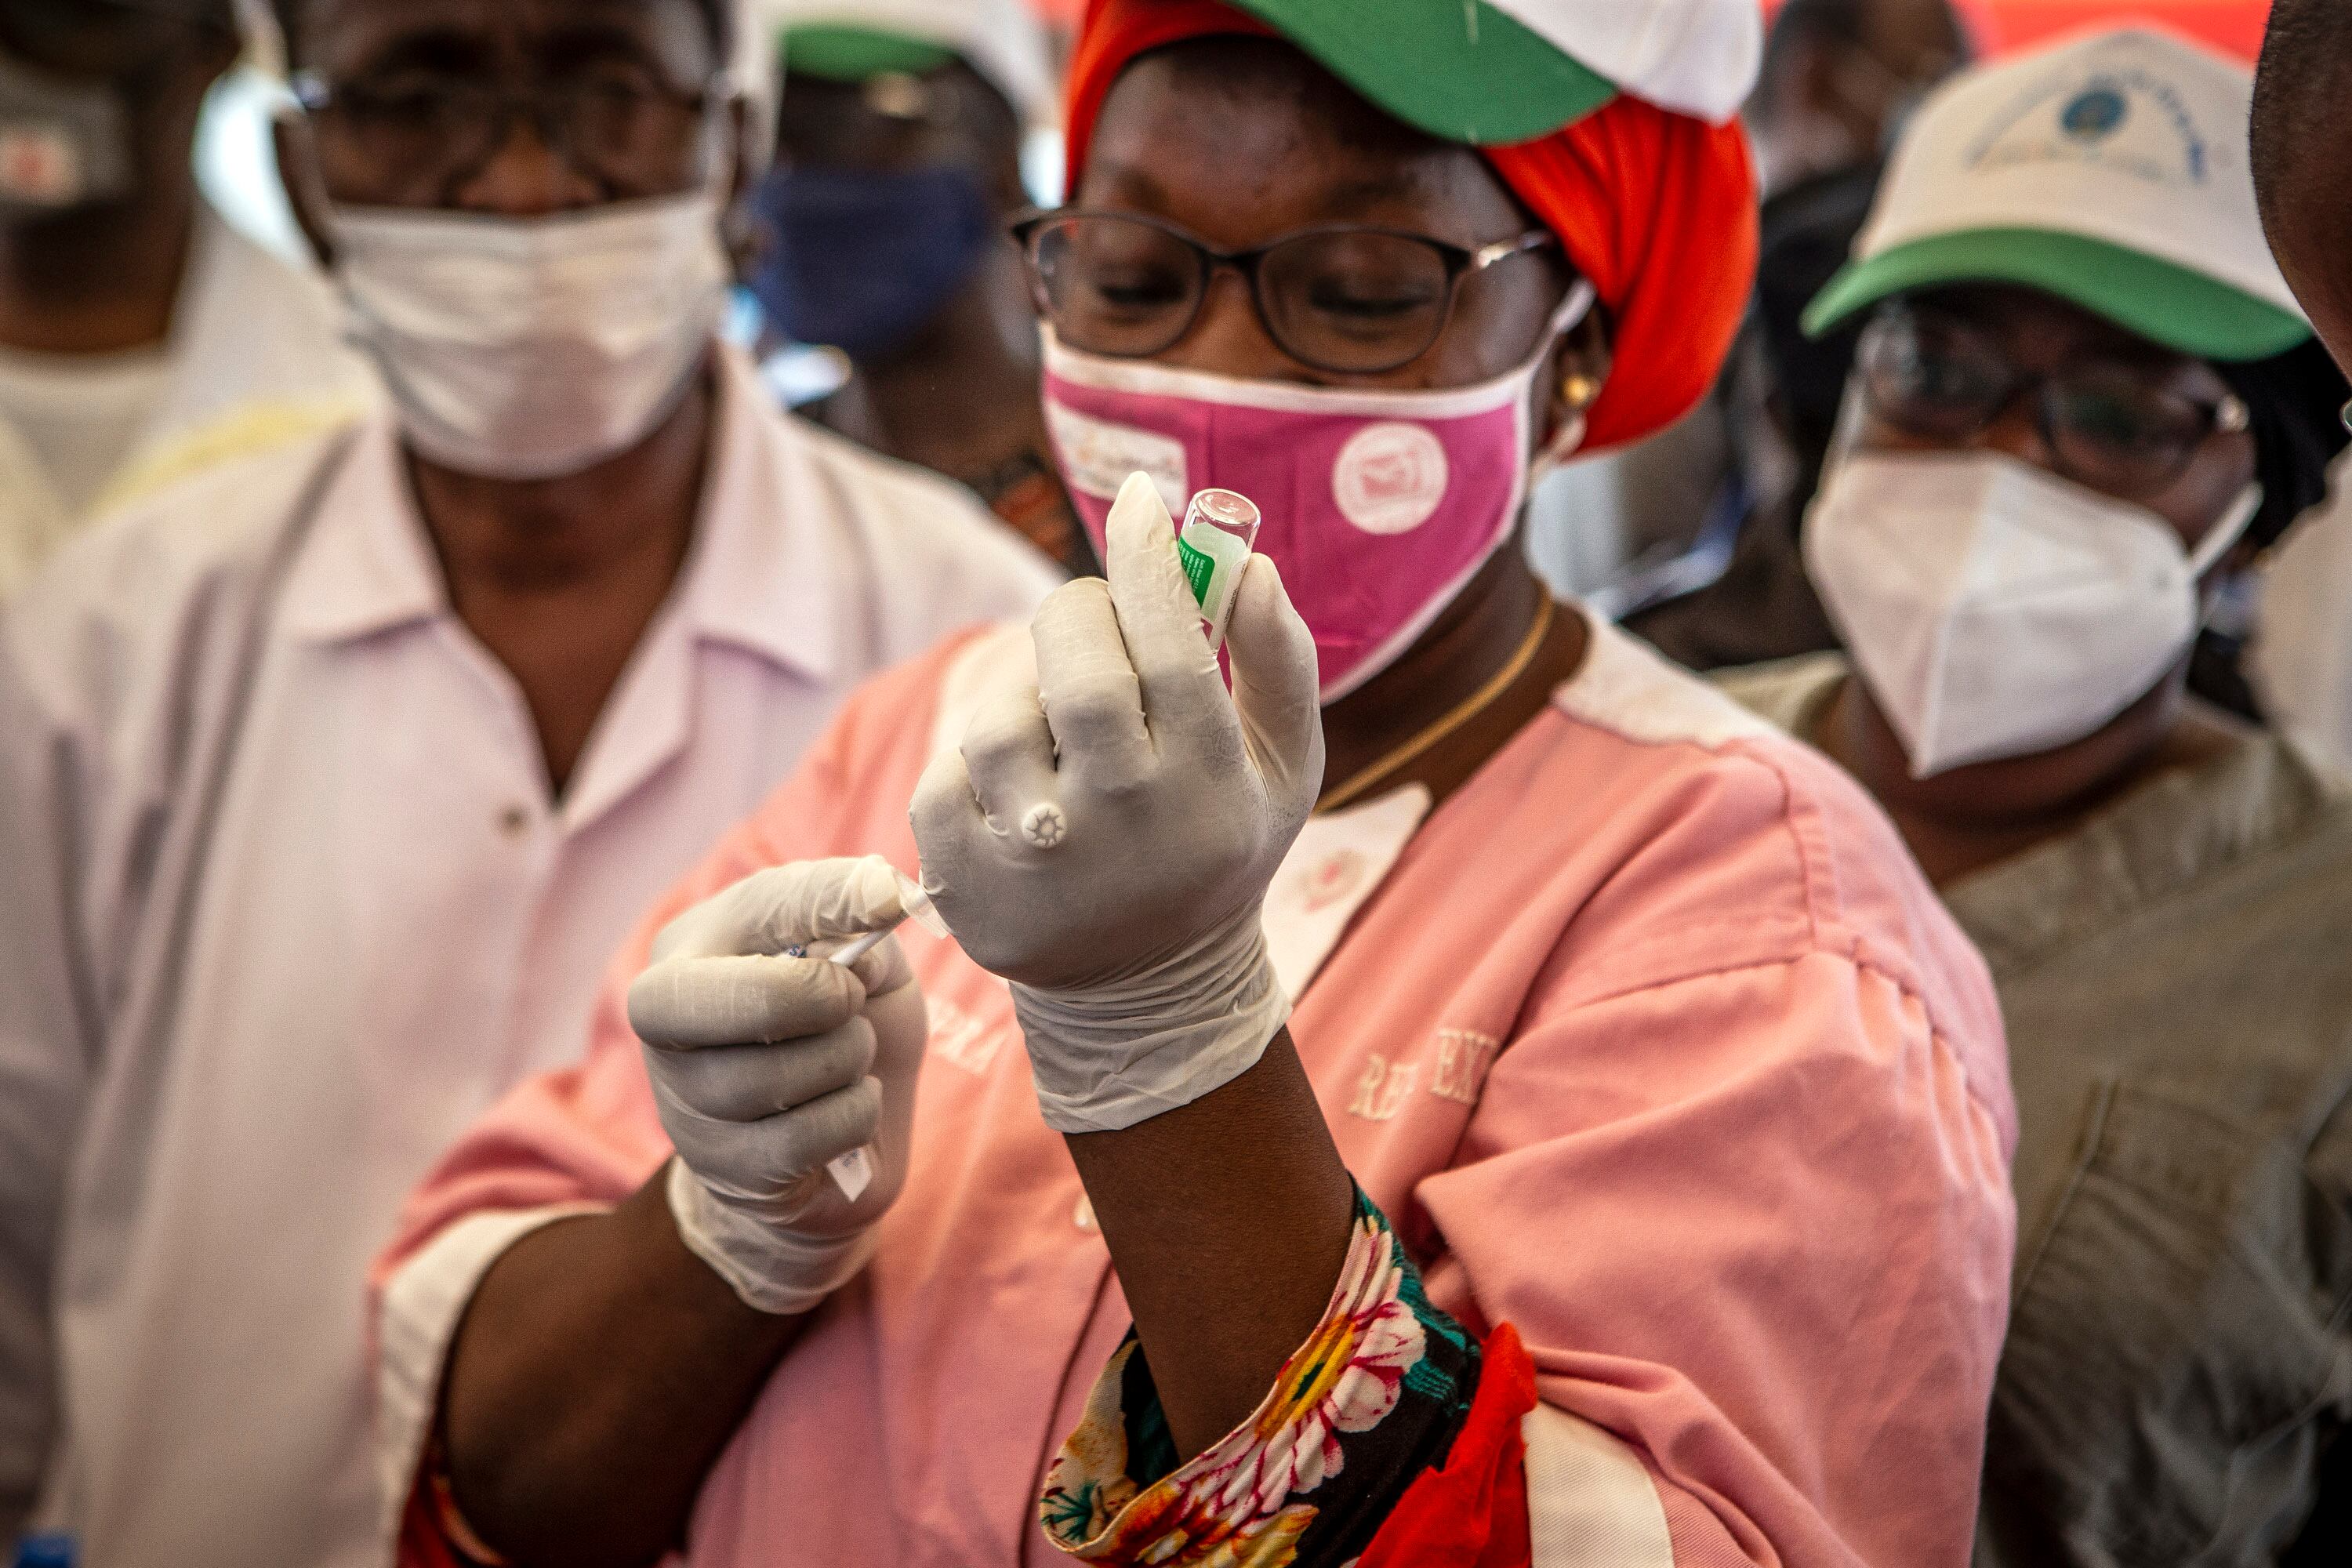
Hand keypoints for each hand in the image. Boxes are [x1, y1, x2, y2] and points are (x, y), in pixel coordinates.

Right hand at [626, 857, 926, 1314]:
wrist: (837, 1142)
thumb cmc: (842, 1030)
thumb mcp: (864, 964)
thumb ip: (864, 925)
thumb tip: (881, 895)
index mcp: (694, 946)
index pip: (760, 906)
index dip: (829, 899)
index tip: (888, 902)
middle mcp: (665, 1019)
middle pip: (726, 1000)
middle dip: (814, 997)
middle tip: (853, 999)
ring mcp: (684, 1100)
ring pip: (770, 1078)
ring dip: (845, 1061)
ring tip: (854, 1056)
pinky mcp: (721, 1167)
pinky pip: (800, 1138)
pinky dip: (852, 1116)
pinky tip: (850, 1105)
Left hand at [911, 473, 1323, 1131]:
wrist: (1147, 988)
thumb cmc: (1218, 844)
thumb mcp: (1283, 765)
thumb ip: (1279, 660)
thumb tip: (1249, 562)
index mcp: (1210, 787)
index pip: (1173, 649)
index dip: (1149, 562)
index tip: (1137, 502)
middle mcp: (1125, 827)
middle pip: (1078, 670)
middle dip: (1078, 614)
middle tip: (1092, 616)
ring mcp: (1038, 863)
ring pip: (1001, 721)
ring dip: (1024, 695)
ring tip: (1059, 726)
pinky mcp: (966, 888)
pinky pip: (945, 772)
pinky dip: (974, 762)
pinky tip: (1019, 787)